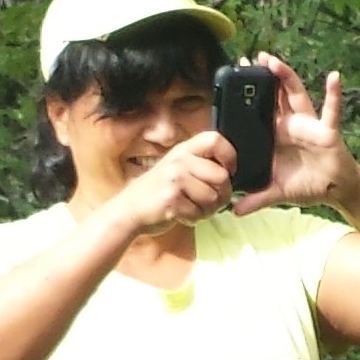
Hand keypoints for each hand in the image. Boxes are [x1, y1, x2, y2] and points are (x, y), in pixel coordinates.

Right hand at [121, 127, 236, 235]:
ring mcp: (174, 180)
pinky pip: (199, 213)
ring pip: (213, 198)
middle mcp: (179, 161)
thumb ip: (201, 165)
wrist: (129, 209)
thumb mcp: (177, 167)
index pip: (215, 139)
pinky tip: (182, 215)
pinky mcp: (171, 200)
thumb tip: (230, 174)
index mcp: (183, 150)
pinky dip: (194, 219)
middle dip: (222, 194)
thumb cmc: (158, 191)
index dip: (229, 156)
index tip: (228, 171)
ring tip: (192, 209)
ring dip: (207, 210)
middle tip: (210, 202)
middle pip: (221, 176)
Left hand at [242, 57, 358, 211]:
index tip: (233, 77)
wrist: (334, 191)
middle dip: (263, 77)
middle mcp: (290, 124)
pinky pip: (331, 110)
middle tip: (249, 58)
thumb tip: (233, 211)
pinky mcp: (327, 130)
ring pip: (295, 95)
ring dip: (286, 77)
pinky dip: (333, 94)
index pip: (258, 110)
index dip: (247, 96)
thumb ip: (257, 199)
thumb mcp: (277, 192)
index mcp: (276, 135)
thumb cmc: (307, 185)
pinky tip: (334, 77)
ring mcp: (308, 124)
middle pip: (274, 95)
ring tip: (273, 61)